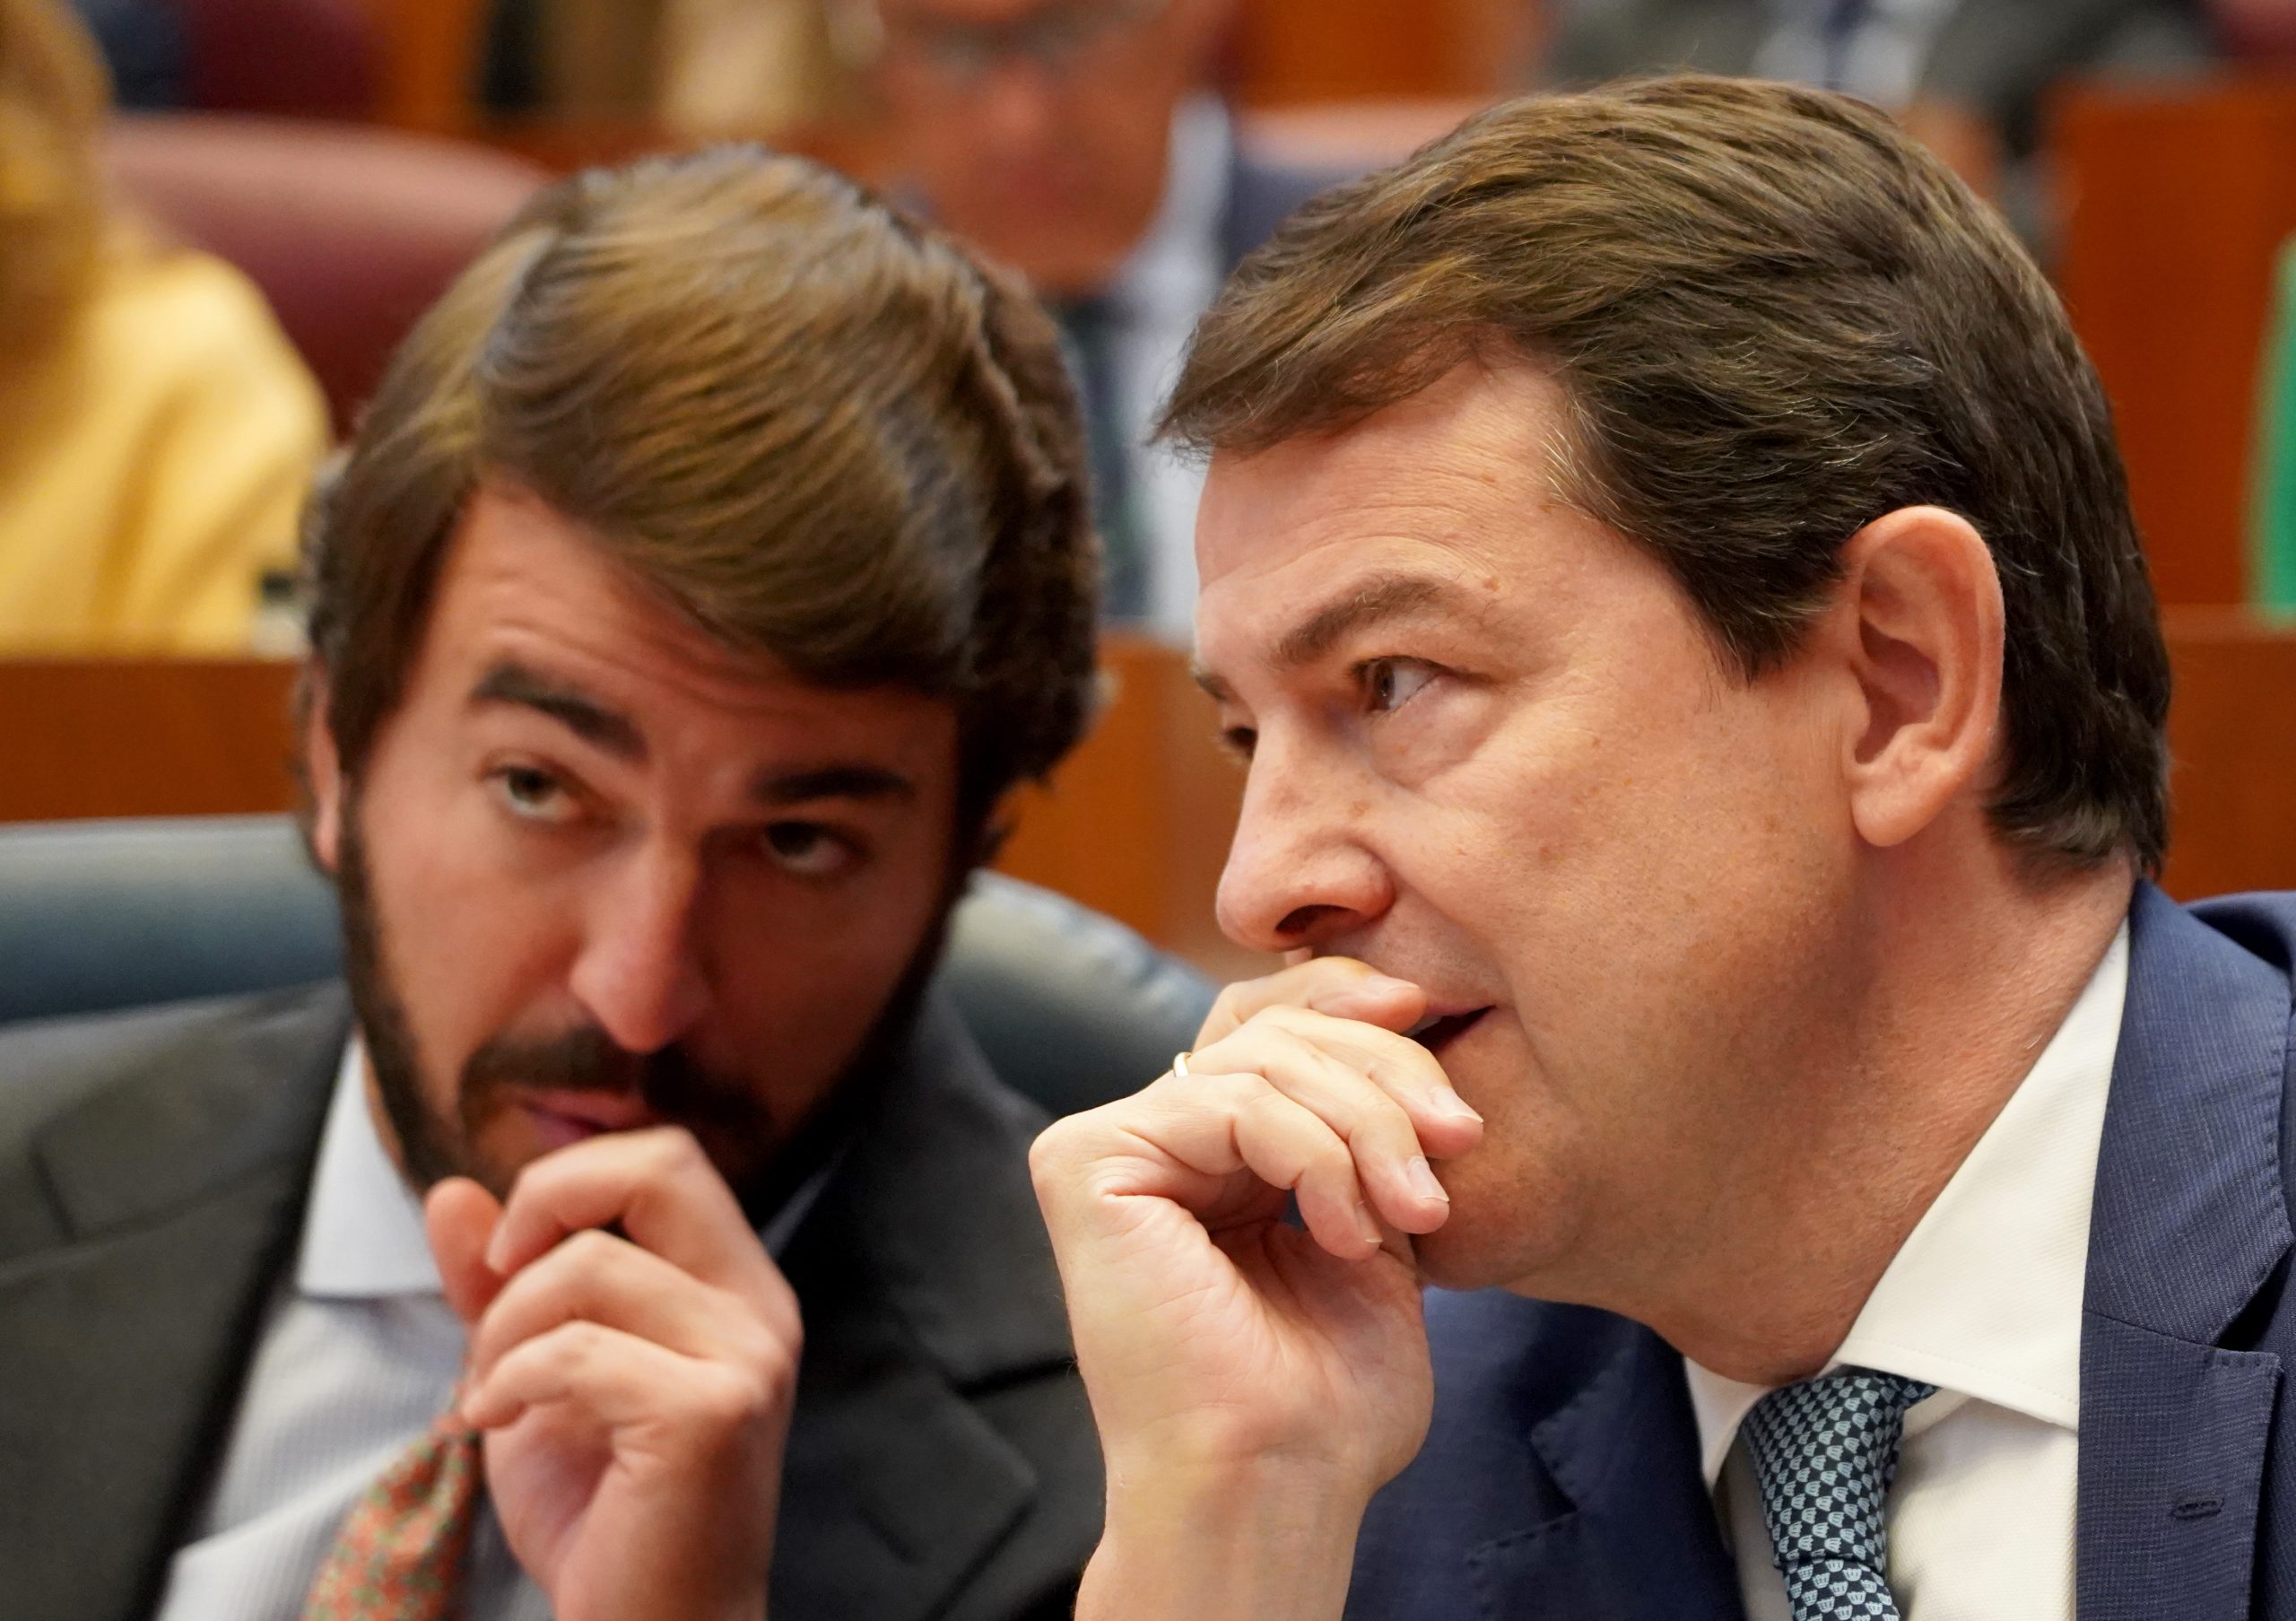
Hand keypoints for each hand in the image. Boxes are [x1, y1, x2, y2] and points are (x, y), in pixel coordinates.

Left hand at [427, 1128, 800, 1620]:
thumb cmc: (604, 1516)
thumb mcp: (535, 1378)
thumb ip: (502, 1285)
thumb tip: (451, 1191)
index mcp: (734, 1287)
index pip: (666, 1158)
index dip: (570, 1180)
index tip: (508, 1258)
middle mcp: (759, 1308)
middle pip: (661, 1165)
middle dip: (547, 1201)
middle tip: (497, 1283)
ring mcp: (747, 1358)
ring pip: (591, 1264)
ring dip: (505, 1327)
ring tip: (491, 1393)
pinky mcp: (710, 1415)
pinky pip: (575, 1350)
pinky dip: (508, 1382)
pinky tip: (496, 1426)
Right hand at [1029, 958, 1483, 1620]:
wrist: (1274, 1486)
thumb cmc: (1326, 1399)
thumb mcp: (1373, 1226)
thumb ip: (1366, 1127)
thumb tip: (1397, 1009)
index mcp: (1210, 1154)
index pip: (1272, 1026)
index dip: (1345, 1000)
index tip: (1430, 1015)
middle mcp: (1151, 1141)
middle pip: (1273, 1031)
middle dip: (1384, 1075)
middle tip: (1458, 1144)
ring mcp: (1111, 1147)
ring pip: (1261, 1060)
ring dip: (1366, 1127)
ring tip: (1415, 1211)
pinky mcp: (1086, 1162)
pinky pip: (1228, 1102)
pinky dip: (1314, 1155)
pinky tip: (1345, 1232)